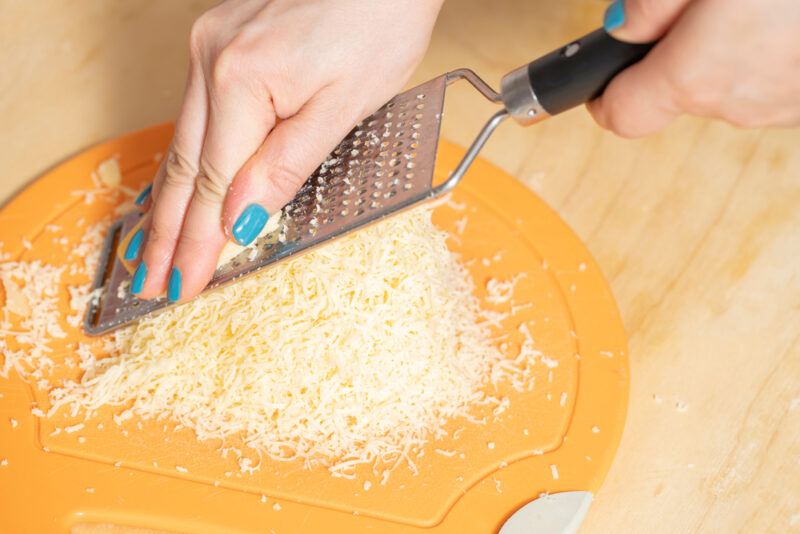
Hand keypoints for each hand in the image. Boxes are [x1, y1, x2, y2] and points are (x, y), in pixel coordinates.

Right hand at [130, 0, 442, 301]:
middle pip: (185, 167)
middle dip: (166, 233)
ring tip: (151, 249)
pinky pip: (195, 115)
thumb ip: (286, 165)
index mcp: (242, 79)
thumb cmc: (381, 21)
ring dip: (169, 201)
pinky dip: (188, 160)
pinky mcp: (219, 41)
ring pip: (183, 141)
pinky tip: (176, 187)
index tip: (180, 286)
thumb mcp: (345, 106)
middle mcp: (211, 59)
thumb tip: (240, 219)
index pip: (215, 184)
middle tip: (148, 284)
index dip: (198, 243)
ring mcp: (209, 46)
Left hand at [588, 0, 799, 137]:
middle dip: (675, 55)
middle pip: (675, 95)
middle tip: (702, 12)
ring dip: (722, 56)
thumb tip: (619, 28)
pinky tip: (782, 23)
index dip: (603, 95)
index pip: (620, 116)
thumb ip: (650, 5)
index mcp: (695, 77)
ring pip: (723, 89)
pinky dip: (764, 59)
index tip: (600, 76)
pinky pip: (766, 86)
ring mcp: (777, 111)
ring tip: (753, 11)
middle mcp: (734, 106)